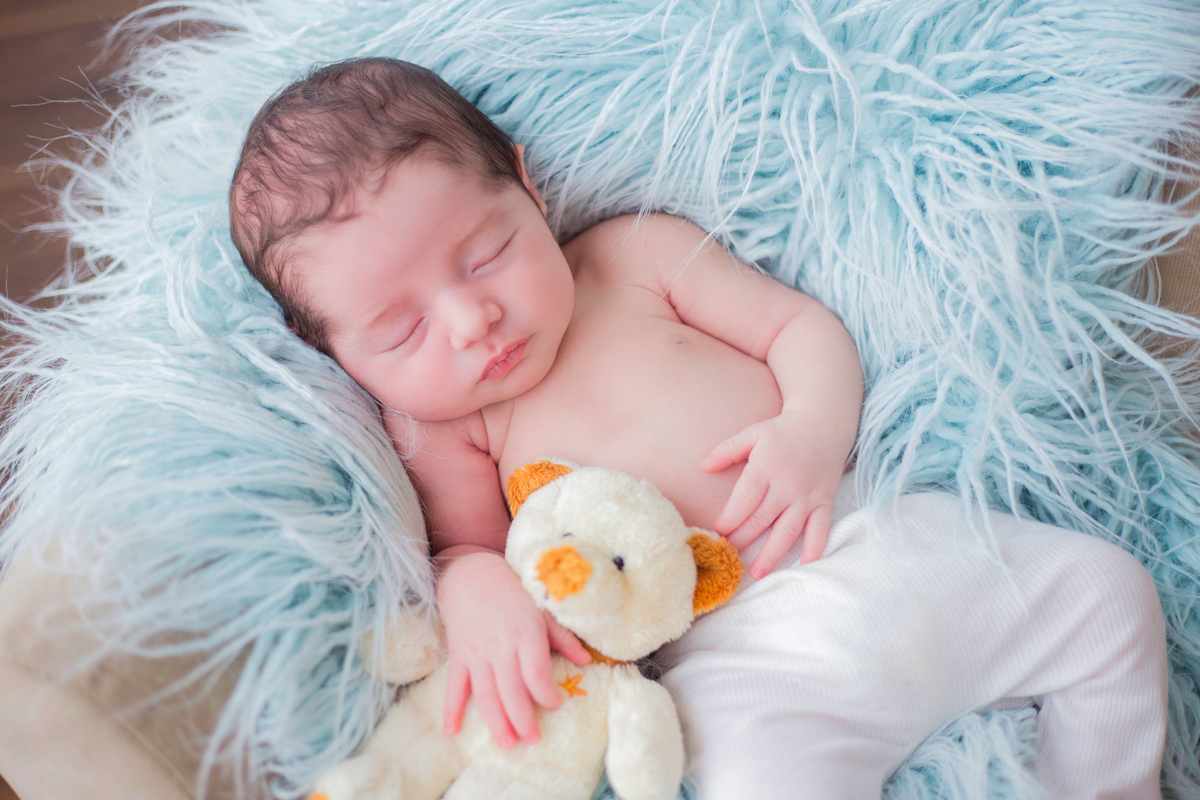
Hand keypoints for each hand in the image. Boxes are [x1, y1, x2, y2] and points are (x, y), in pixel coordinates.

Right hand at [436, 551, 590, 747]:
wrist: (470, 574)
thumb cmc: (512, 591)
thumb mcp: (542, 608)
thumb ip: (563, 637)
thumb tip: (586, 661)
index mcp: (525, 633)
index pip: (537, 673)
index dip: (547, 694)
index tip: (556, 704)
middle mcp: (501, 646)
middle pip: (511, 690)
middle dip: (523, 719)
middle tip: (533, 740)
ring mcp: (477, 653)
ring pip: (486, 694)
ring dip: (496, 721)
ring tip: (507, 744)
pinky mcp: (459, 656)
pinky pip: (455, 686)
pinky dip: (452, 708)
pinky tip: (453, 730)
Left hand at [701, 410, 846, 577]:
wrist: (825, 424)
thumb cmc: (783, 431)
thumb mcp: (753, 433)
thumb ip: (727, 450)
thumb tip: (703, 466)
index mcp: (765, 468)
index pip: (742, 502)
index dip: (727, 521)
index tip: (714, 535)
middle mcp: (786, 485)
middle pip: (760, 520)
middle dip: (742, 540)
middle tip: (727, 556)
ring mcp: (807, 497)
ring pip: (787, 531)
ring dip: (771, 554)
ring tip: (756, 572)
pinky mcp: (824, 502)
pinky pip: (820, 530)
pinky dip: (815, 549)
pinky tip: (805, 566)